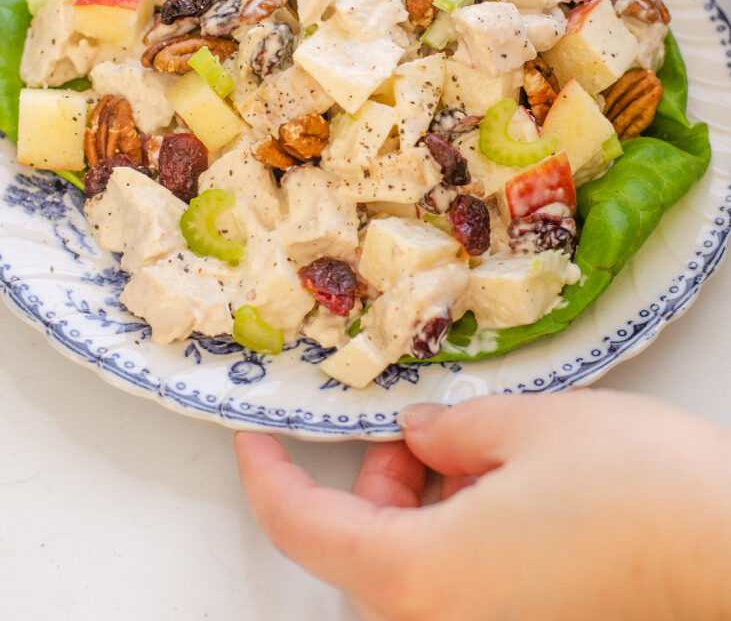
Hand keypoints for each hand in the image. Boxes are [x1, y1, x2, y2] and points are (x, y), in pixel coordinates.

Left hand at [235, 390, 730, 619]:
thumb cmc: (634, 489)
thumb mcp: (525, 427)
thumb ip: (449, 432)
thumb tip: (416, 437)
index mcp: (421, 580)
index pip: (303, 530)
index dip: (268, 476)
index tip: (251, 434)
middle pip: (364, 553)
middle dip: (380, 484)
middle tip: (422, 431)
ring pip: (413, 573)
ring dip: (422, 510)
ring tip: (479, 454)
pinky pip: (460, 592)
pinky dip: (460, 541)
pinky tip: (507, 494)